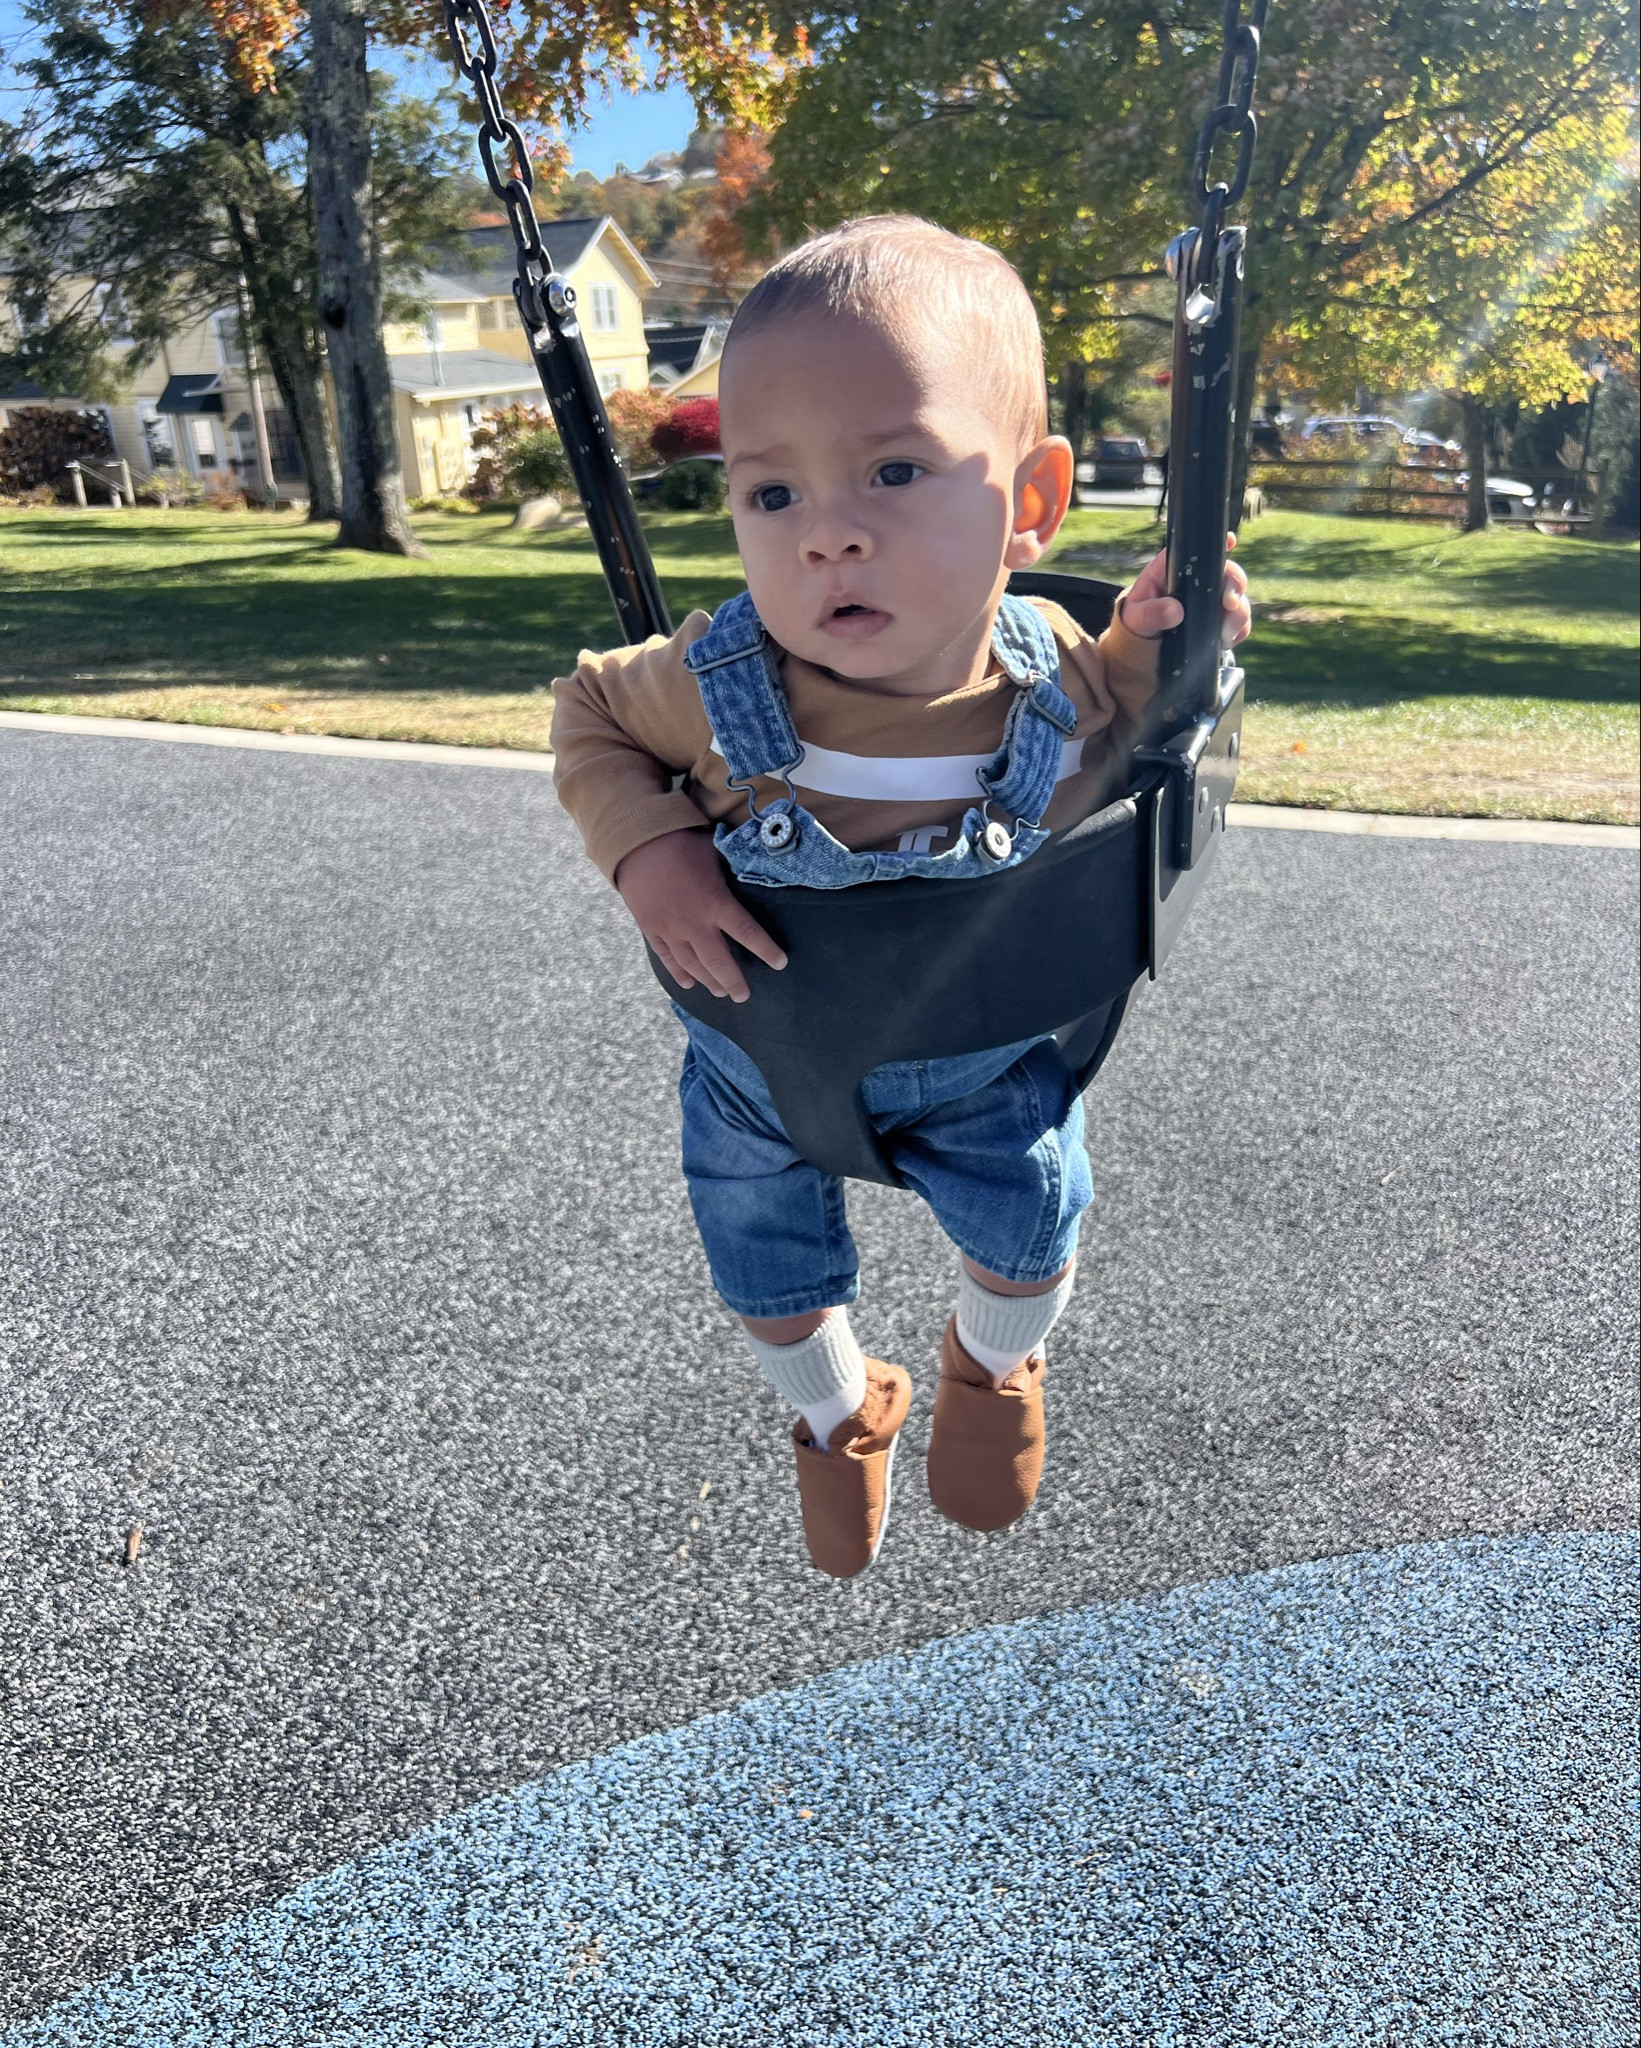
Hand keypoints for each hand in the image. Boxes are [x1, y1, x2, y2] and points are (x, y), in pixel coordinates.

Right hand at [615, 827, 786, 1001]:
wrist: (636, 843)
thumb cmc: (681, 841)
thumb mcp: (716, 851)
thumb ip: (733, 868)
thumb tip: (756, 869)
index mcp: (715, 902)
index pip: (747, 933)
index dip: (766, 950)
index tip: (780, 963)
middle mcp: (694, 923)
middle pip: (719, 961)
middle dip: (733, 981)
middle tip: (743, 996)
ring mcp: (670, 929)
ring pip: (693, 965)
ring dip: (709, 981)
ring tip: (721, 992)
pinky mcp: (651, 929)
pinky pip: (667, 958)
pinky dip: (678, 973)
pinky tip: (688, 984)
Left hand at [1119, 536, 1250, 647]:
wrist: (1140, 652)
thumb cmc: (1135, 626)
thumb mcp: (1136, 619)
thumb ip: (1151, 613)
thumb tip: (1175, 611)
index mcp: (1173, 571)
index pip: (1196, 552)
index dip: (1216, 544)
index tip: (1231, 541)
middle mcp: (1197, 583)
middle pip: (1227, 573)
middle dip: (1235, 586)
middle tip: (1230, 604)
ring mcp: (1210, 602)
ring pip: (1238, 599)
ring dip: (1238, 614)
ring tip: (1225, 633)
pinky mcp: (1219, 622)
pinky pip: (1240, 622)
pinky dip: (1239, 630)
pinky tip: (1226, 640)